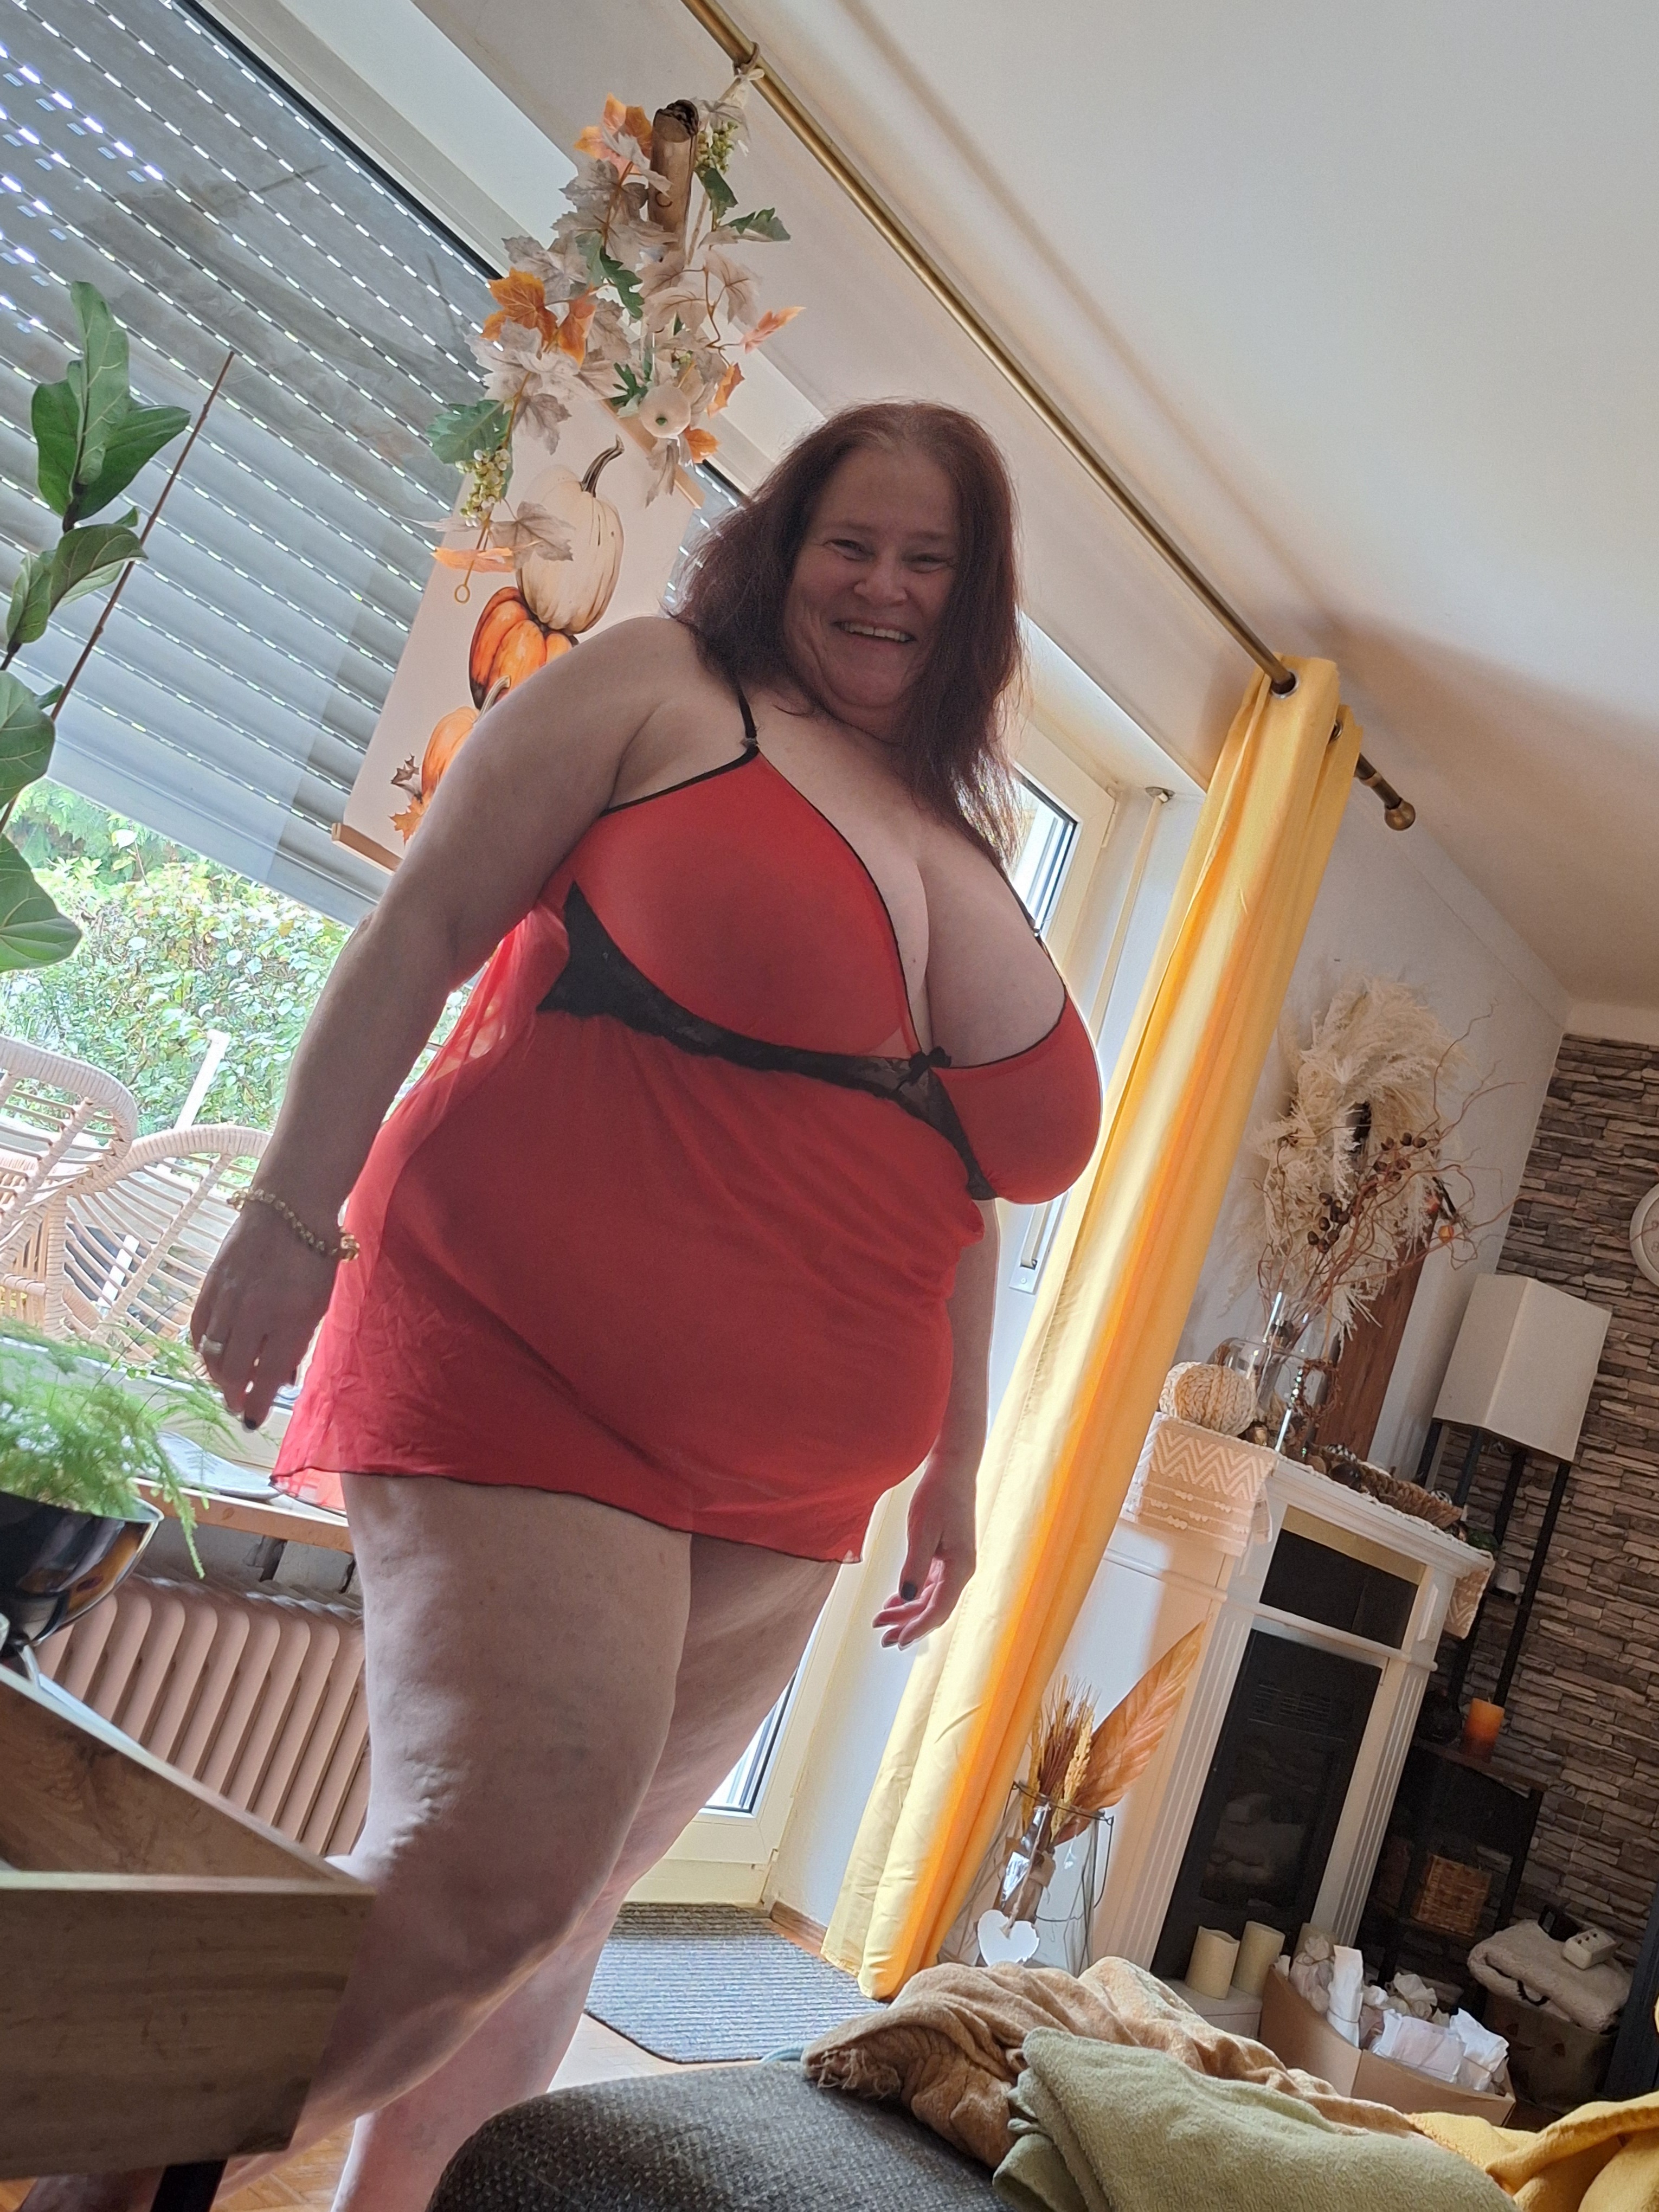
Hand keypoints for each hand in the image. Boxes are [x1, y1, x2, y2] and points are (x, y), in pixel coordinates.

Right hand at [191, 1202, 339, 1429]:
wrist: (289, 1208)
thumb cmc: (313, 1258)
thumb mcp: (318, 1304)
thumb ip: (299, 1343)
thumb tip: (282, 1379)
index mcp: (289, 1320)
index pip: (266, 1376)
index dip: (257, 1404)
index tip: (253, 1422)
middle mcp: (255, 1313)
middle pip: (233, 1370)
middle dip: (233, 1395)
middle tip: (236, 1406)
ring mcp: (228, 1297)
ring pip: (211, 1351)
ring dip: (216, 1375)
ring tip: (224, 1385)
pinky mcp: (211, 1282)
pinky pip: (198, 1325)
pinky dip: (200, 1346)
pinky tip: (207, 1354)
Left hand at [872, 1454, 977, 1648]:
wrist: (951, 1469)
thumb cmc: (937, 1495)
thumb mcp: (922, 1530)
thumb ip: (915, 1567)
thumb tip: (907, 1599)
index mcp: (961, 1567)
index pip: (938, 1609)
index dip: (917, 1628)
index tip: (896, 1641)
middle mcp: (962, 1570)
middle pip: (934, 1608)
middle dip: (908, 1624)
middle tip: (882, 1639)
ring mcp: (955, 1564)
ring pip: (931, 1598)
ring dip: (907, 1611)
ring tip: (881, 1621)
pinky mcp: (947, 1555)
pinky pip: (930, 1584)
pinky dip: (912, 1595)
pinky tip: (894, 1601)